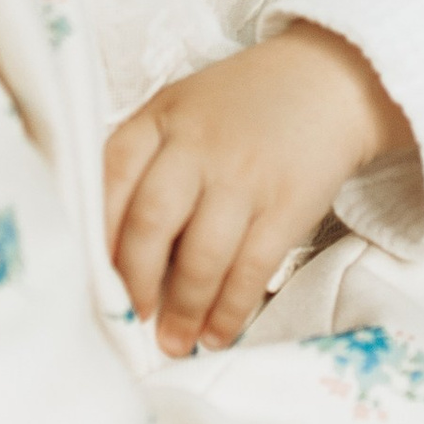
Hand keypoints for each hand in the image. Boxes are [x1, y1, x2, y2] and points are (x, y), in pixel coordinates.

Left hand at [104, 24, 410, 355]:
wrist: (328, 81)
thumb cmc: (241, 104)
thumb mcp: (181, 108)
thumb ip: (144, 159)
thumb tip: (113, 247)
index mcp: (161, 119)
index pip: (111, 178)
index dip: (98, 235)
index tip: (95, 276)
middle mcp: (198, 146)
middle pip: (151, 223)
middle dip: (137, 283)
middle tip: (134, 318)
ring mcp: (244, 176)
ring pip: (202, 256)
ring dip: (184, 309)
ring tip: (174, 341)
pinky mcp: (287, 205)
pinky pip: (252, 268)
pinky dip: (231, 309)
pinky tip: (217, 333)